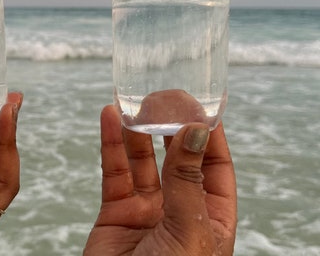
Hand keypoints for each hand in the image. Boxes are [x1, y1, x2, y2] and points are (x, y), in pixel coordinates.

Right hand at [84, 105, 236, 255]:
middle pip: (178, 158)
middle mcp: (180, 212)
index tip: (200, 103)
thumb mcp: (188, 231)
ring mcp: (147, 212)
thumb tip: (195, 131)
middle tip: (164, 96)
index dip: (209, 135)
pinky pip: (114, 171)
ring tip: (136, 102)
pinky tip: (111, 117)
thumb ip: (187, 180)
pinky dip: (111, 143)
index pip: (216, 168)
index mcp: (212, 220)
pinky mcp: (116, 214)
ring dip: (138, 130)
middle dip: (171, 126)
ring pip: (143, 161)